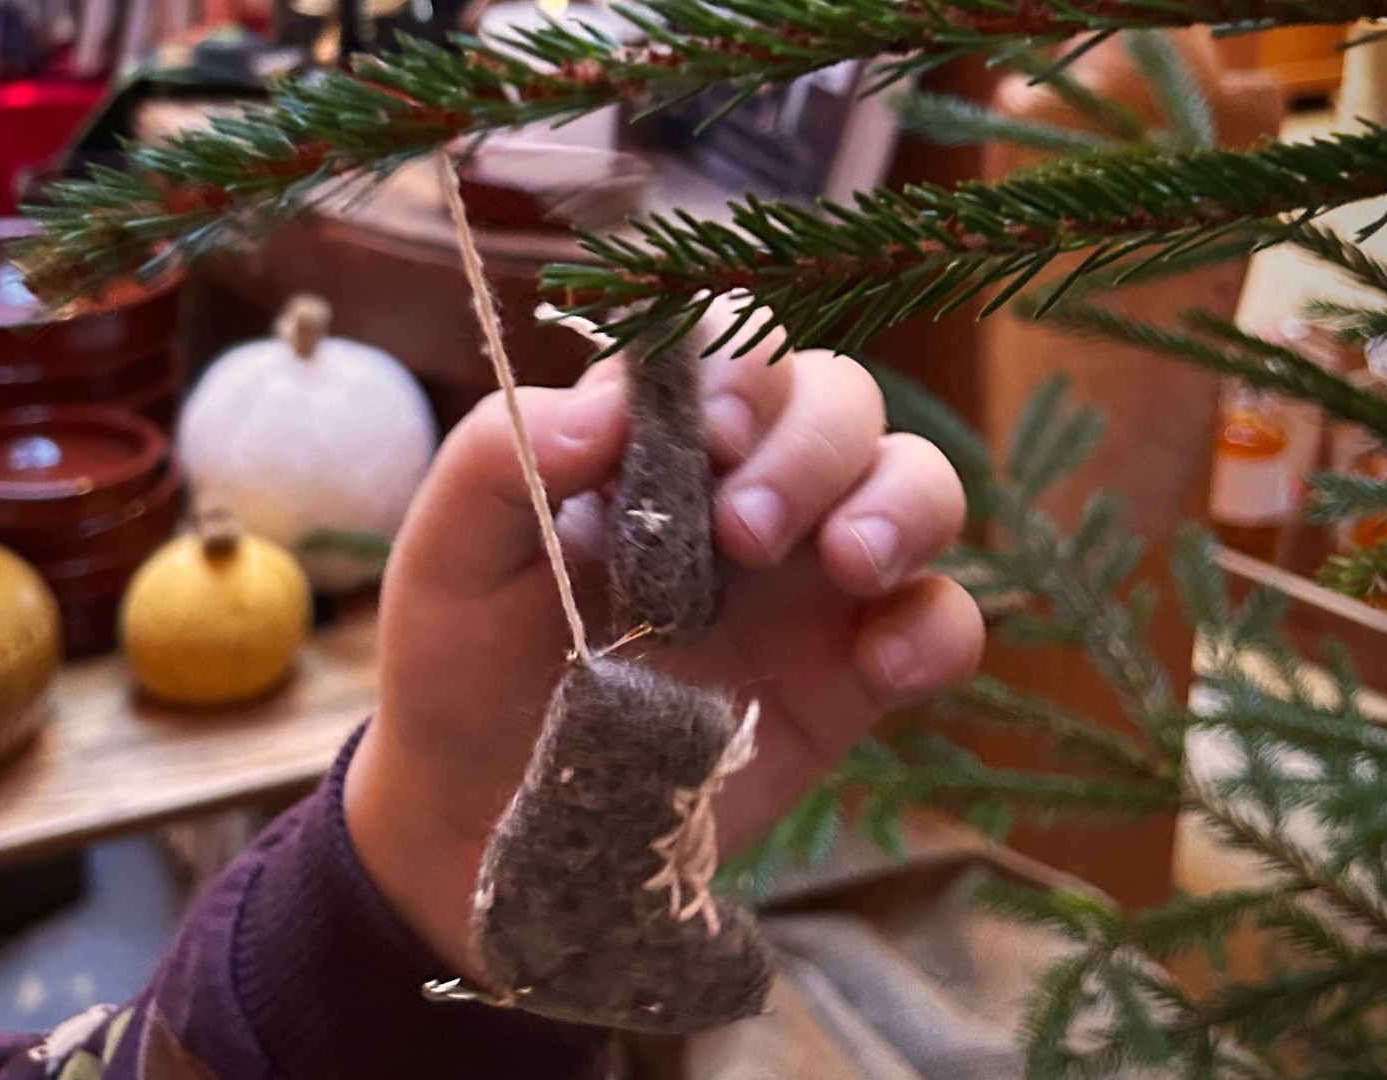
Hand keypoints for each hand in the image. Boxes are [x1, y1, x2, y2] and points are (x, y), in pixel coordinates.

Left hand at [343, 324, 984, 976]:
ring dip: (900, 503)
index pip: (730, 348)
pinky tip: (882, 665)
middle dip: (812, 443)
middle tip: (746, 530)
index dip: (741, 366)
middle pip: (839, 399)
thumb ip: (498, 459)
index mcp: (651, 443)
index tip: (707, 434)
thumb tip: (605, 406)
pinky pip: (942, 623)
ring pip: (916, 483)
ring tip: (849, 565)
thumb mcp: (444, 557)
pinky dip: (938, 627)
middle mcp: (743, 490)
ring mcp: (807, 582)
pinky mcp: (848, 677)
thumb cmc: (457, 667)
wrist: (476, 820)